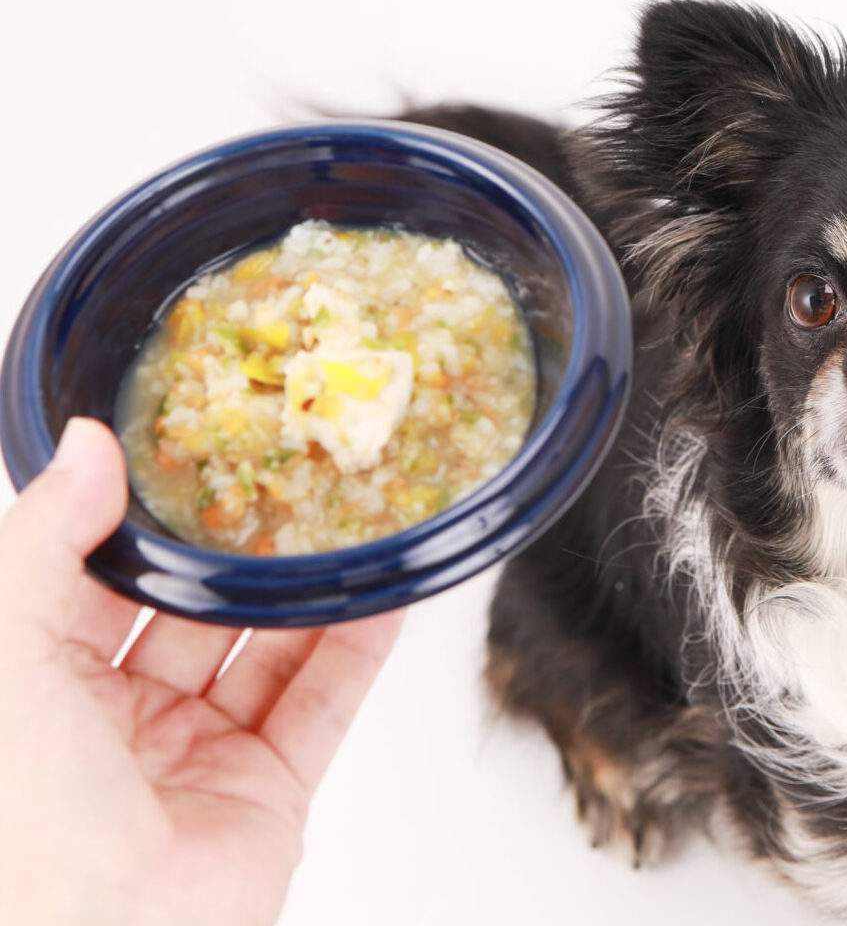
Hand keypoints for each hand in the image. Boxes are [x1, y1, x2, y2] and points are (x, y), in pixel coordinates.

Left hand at [0, 419, 401, 925]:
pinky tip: (384, 592)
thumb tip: (85, 449)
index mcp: (37, 686)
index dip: (134, 521)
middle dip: (234, 548)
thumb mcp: (7, 655)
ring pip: (263, 648)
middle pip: (189, 610)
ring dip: (305, 588)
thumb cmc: (26, 821)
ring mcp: (197, 753)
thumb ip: (40, 545)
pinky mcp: (267, 788)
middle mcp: (115, 719)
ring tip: (348, 516)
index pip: (90, 581)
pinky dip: (358, 647)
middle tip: (283, 474)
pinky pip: (321, 702)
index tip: (183, 451)